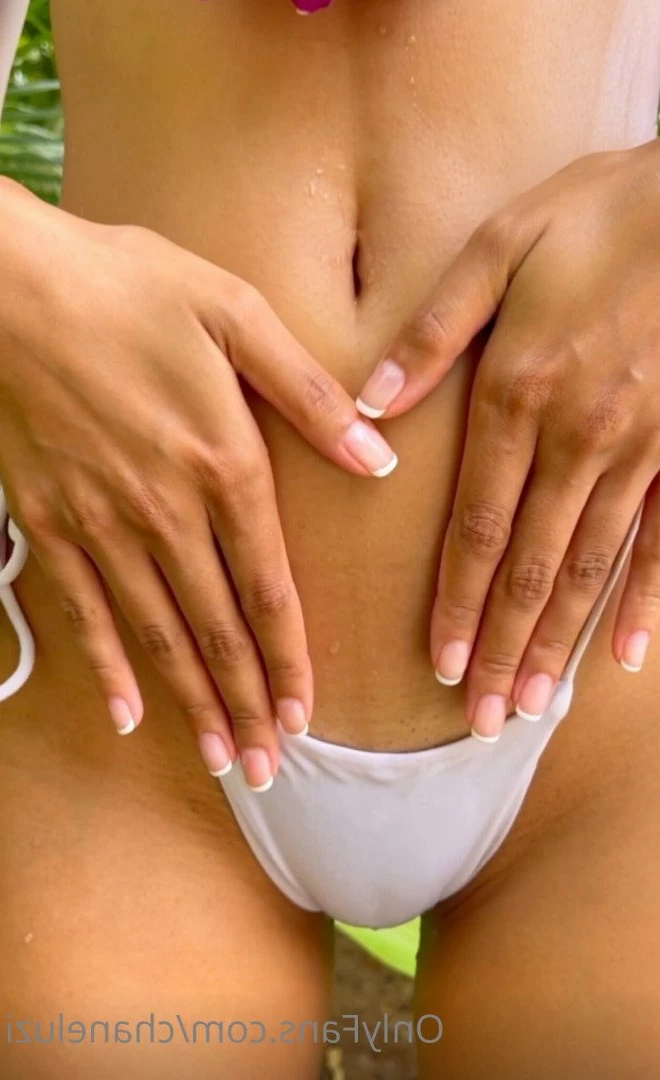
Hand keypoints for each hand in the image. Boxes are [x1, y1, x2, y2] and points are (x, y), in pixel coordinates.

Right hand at [0, 178, 396, 786]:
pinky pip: (82, 610)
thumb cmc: (129, 285)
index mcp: (223, 462)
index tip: (307, 716)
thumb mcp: (237, 313)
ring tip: (220, 761)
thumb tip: (378, 456)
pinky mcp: (50, 521)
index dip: (290, 658)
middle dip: (248, 704)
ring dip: (192, 703)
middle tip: (269, 768)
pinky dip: (106, 666)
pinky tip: (126, 715)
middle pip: (218, 629)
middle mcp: (165, 509)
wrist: (11, 284)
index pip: (269, 587)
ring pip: (158, 634)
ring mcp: (102, 522)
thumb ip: (310, 394)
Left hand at [356, 139, 659, 739]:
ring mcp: (643, 449)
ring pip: (589, 569)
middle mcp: (578, 436)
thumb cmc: (604, 209)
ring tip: (533, 706)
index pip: (476, 525)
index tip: (440, 666)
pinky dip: (645, 603)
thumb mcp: (503, 241)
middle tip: (482, 719)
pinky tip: (626, 659)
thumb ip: (432, 330)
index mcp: (519, 390)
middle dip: (502, 647)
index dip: (455, 602)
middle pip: (529, 566)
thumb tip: (367, 406)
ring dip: (557, 643)